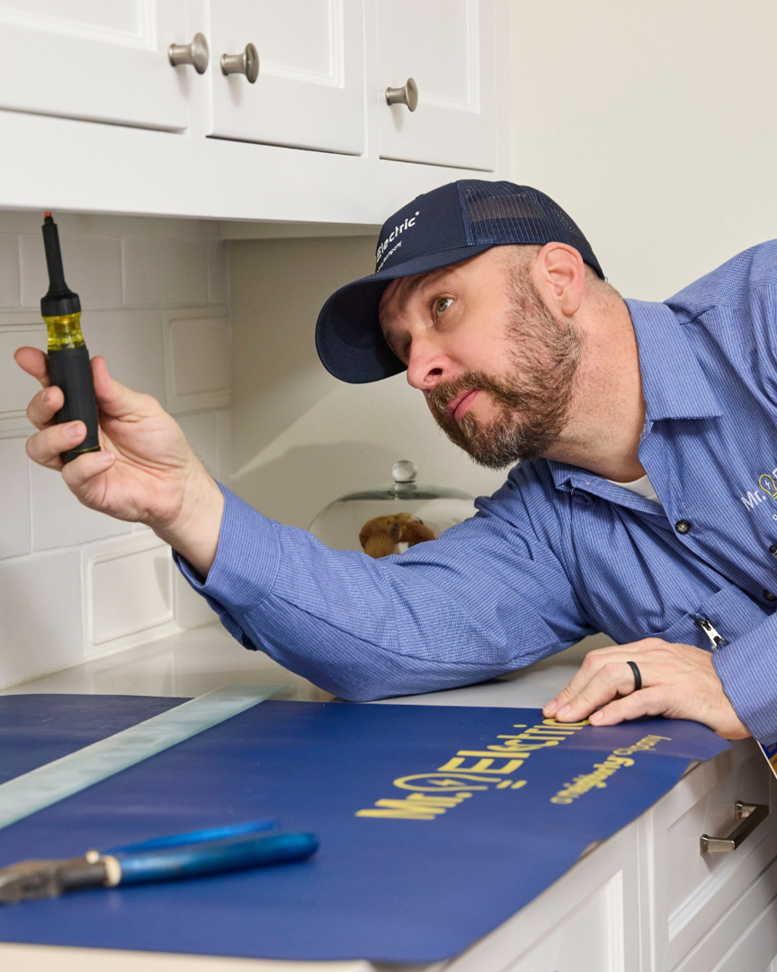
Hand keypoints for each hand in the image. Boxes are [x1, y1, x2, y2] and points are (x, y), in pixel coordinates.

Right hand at [15, 347, 223, 575]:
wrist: (178, 483)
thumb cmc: (162, 447)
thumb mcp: (143, 409)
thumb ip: (114, 391)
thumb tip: (96, 366)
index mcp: (90, 408)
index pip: (58, 385)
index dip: (40, 369)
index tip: (30, 357)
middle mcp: (78, 433)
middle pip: (39, 415)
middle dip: (41, 403)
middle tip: (57, 396)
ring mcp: (78, 459)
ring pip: (40, 447)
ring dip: (55, 436)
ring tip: (81, 430)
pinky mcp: (86, 485)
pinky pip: (72, 474)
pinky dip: (87, 464)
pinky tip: (107, 459)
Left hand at [543, 638, 749, 739]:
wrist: (749, 689)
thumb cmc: (711, 689)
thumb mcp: (668, 679)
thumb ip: (640, 685)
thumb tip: (605, 702)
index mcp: (649, 651)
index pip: (600, 661)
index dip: (576, 683)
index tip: (560, 703)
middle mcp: (653, 656)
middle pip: (600, 666)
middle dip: (573, 691)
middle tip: (557, 713)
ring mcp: (665, 672)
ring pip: (614, 677)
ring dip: (587, 699)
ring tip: (572, 718)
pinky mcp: (678, 692)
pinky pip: (641, 698)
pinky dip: (617, 710)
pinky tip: (601, 721)